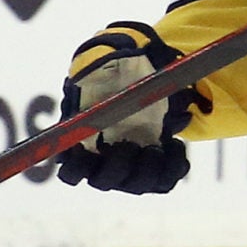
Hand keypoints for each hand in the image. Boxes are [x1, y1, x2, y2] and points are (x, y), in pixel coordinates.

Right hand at [53, 21, 206, 193]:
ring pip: (138, 186)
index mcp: (83, 141)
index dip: (78, 168)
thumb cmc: (117, 67)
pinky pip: (165, 181)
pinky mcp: (157, 168)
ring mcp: (132, 168)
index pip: (70, 171)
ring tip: (159, 146)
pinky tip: (176, 145)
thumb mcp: (103, 60)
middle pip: (104, 182)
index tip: (92, 151)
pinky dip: (173, 168)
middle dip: (118, 167)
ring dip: (148, 170)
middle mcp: (105, 161)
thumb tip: (87, 73)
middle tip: (130, 145)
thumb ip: (93, 67)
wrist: (147, 73)